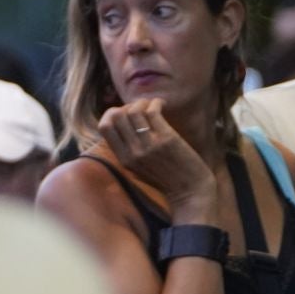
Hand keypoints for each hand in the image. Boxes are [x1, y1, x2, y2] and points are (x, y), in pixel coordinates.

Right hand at [97, 98, 215, 213]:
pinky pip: (153, 111)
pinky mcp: (166, 138)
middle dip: (128, 106)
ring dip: (143, 102)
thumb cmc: (167, 179)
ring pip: (134, 110)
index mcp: (124, 159)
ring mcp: (149, 145)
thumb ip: (129, 151)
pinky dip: (156, 102)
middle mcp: (133, 151)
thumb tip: (123, 122)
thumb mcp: (139, 169)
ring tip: (152, 104)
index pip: (104, 127)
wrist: (190, 192)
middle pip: (117, 115)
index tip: (125, 113)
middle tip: (142, 108)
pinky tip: (162, 104)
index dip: (112, 113)